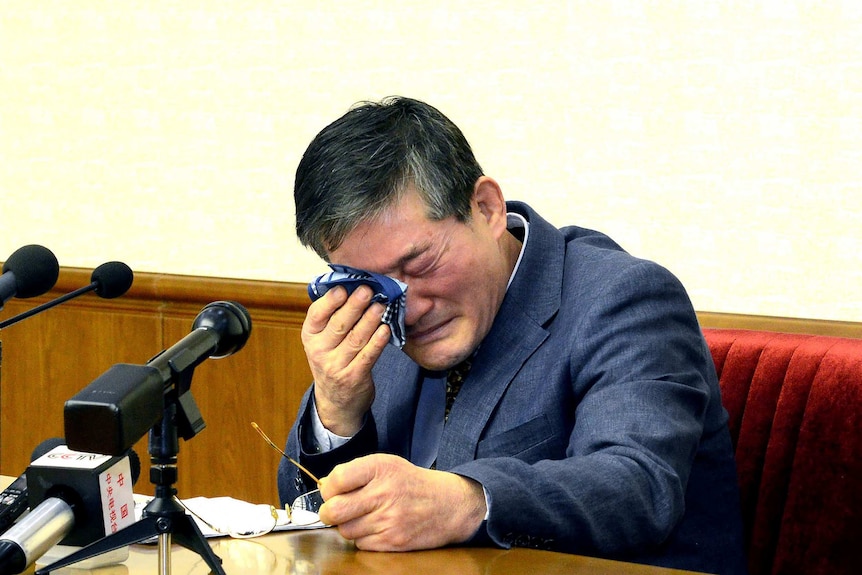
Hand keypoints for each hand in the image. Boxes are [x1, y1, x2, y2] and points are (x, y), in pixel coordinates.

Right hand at [302, 285, 391, 435]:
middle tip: (367, 290)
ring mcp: (336, 366)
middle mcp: (319, 352)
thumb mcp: (322, 341)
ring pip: (355, 338)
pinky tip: (386, 329)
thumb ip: (332, 317)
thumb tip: (351, 287)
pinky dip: (377, 342)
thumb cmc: (332, 361)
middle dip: (354, 305)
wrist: (336, 402)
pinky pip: (368, 356)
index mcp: (310, 337)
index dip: (329, 301)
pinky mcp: (354, 377)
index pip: (316, 315)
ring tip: (381, 305)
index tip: (343, 287)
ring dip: (370, 320)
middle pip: (339, 325)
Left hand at [317, 454, 486, 550]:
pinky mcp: (392, 541)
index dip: (329, 488)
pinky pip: (361, 544)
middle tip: (336, 510)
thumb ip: (355, 473)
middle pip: (333, 510)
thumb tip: (324, 486)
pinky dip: (363, 538)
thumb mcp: (387, 465)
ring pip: (345, 530)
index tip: (333, 491)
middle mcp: (383, 493)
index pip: (336, 480)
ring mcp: (388, 520)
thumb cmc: (412, 483)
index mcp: (380, 468)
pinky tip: (376, 528)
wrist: (448, 505)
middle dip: (328, 512)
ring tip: (362, 517)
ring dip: (348, 525)